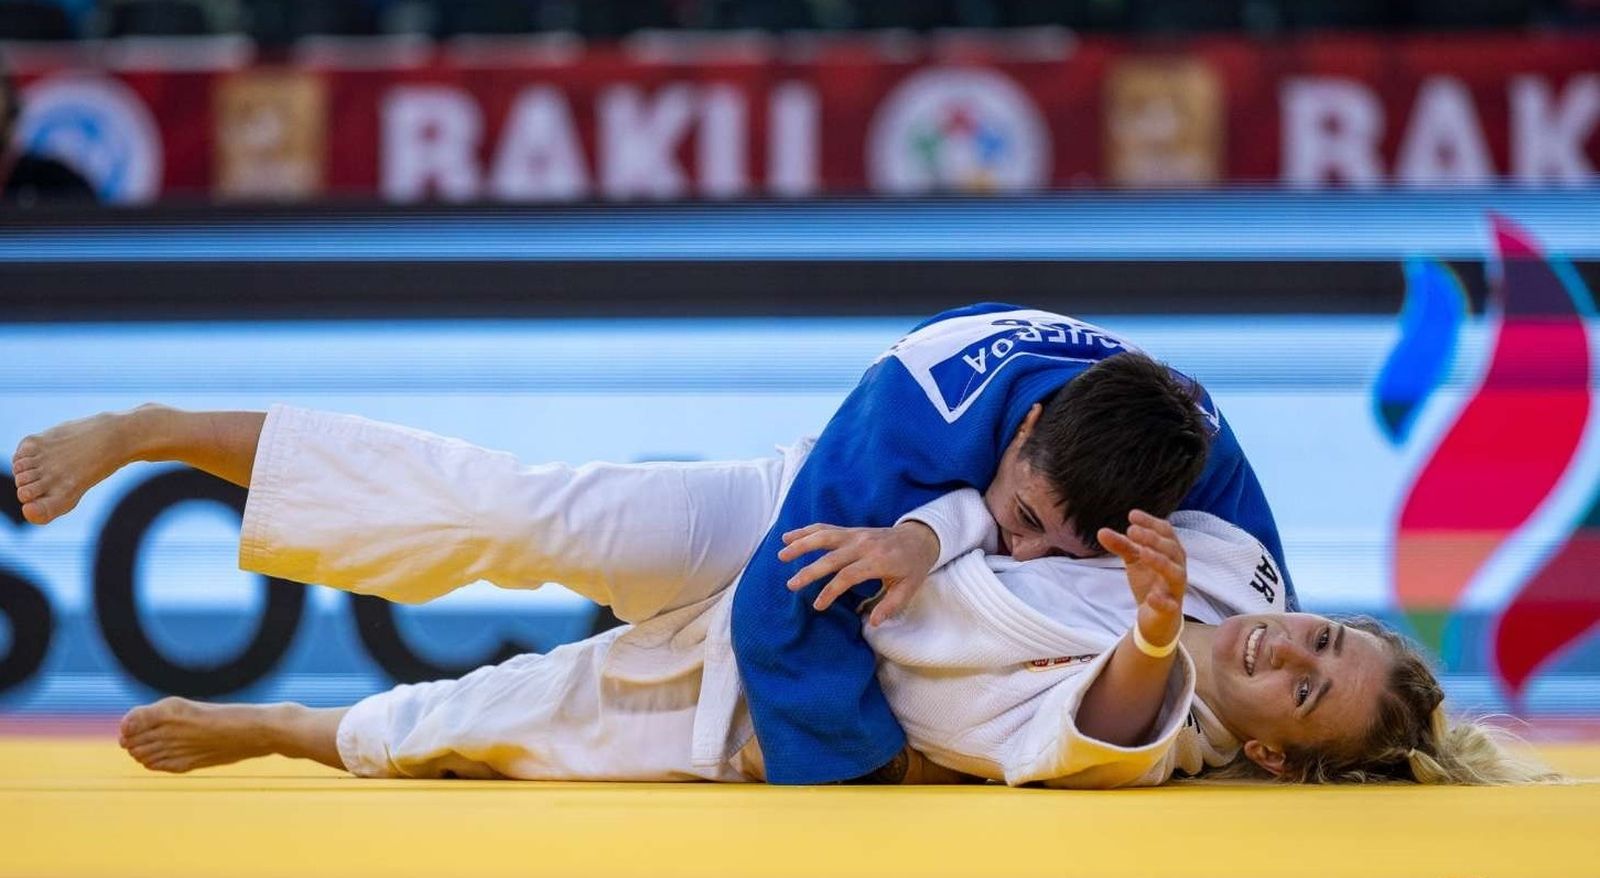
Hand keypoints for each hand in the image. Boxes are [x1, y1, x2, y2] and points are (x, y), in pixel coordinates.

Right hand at [778, 521, 940, 625]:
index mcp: (878, 561)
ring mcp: (856, 535)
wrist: (920, 537)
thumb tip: (872, 623)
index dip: (831, 591)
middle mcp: (864, 545)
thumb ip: (890, 605)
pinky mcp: (851, 530)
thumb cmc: (913, 567)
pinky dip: (806, 531)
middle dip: (809, 571)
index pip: (848, 576)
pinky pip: (825, 528)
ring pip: (824, 537)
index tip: (817, 605)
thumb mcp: (909, 589)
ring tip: (782, 555)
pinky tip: (789, 537)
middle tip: (791, 585)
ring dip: (801, 545)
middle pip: (831, 558)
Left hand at [1097, 510, 1186, 649]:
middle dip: (1153, 539)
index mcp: (1170, 552)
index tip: (1132, 515)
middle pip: (1172, 550)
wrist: (1156, 617)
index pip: (1166, 532)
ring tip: (1141, 552)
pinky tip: (1151, 597)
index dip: (1151, 523)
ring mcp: (1175, 589)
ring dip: (1160, 562)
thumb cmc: (1149, 582)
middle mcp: (1177, 568)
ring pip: (1175, 574)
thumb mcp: (1133, 561)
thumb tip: (1101, 531)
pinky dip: (1162, 600)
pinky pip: (1170, 605)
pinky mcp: (1170, 610)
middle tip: (1131, 531)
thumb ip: (1121, 546)